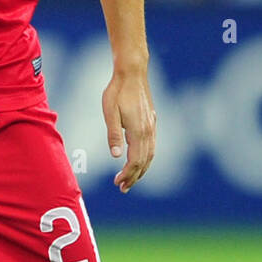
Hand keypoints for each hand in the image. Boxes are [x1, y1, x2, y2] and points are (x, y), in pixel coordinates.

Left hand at [102, 70, 155, 192]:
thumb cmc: (117, 91)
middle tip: (123, 188)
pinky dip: (146, 159)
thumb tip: (116, 155)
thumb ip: (113, 134)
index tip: (117, 182)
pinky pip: (152, 147)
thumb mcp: (109, 112)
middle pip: (144, 161)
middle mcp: (148, 131)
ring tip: (131, 180)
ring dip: (141, 170)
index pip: (135, 160)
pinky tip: (140, 162)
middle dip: (134, 177)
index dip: (127, 174)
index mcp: (138, 130)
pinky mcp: (151, 122)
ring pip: (150, 155)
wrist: (132, 73)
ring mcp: (152, 127)